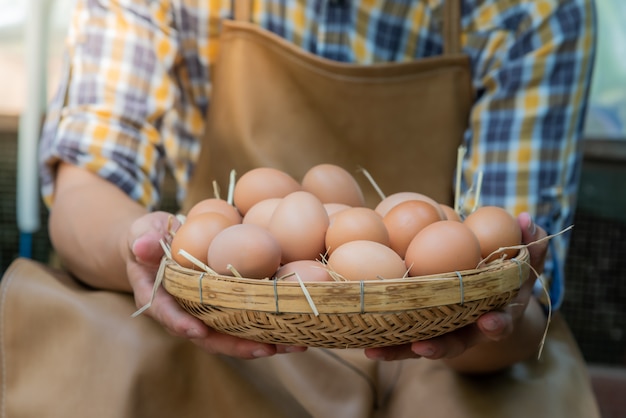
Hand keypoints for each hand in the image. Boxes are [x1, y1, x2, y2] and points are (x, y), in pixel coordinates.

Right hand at [127, 211, 305, 358]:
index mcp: (158, 298)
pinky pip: (244, 320)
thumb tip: (142, 246)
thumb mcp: (141, 233)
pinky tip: (296, 326)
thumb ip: (142, 239)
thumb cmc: (148, 237)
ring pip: (232, 334)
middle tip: (268, 349)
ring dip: (263, 342)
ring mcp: (205, 313)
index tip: (197, 331)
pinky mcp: (223, 307)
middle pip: (210, 337)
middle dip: (238, 346)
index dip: (181, 323)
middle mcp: (184, 313)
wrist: (158, 245)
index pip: (168, 314)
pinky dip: (268, 325)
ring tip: (295, 344)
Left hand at [363, 212, 547, 362]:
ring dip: (398, 351)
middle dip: (439, 348)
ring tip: (374, 351)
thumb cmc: (506, 276)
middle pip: (455, 343)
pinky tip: (363, 343)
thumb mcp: (521, 261)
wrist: (488, 298)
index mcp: (497, 314)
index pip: (501, 321)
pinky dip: (384, 341)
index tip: (490, 322)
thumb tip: (524, 218)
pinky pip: (402, 337)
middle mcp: (469, 330)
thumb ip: (528, 244)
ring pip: (421, 346)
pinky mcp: (420, 329)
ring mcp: (443, 331)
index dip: (497, 324)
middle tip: (422, 348)